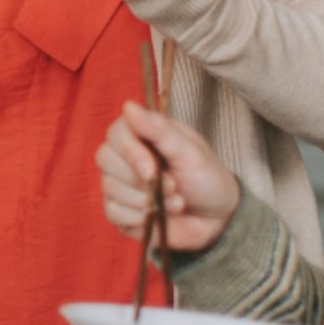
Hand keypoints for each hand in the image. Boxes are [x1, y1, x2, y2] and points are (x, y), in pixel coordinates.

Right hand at [98, 102, 240, 252]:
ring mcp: (118, 184)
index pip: (115, 134)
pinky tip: (157, 217)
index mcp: (141, 135)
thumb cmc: (206, 178)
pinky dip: (138, 218)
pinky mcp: (119, 211)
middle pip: (105, 159)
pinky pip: (113, 213)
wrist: (217, 218)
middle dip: (140, 180)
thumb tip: (128, 106)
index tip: (152, 170)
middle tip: (173, 187)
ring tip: (174, 203)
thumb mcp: (190, 152)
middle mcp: (124, 157)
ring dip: (146, 201)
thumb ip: (159, 130)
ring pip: (109, 188)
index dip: (130, 153)